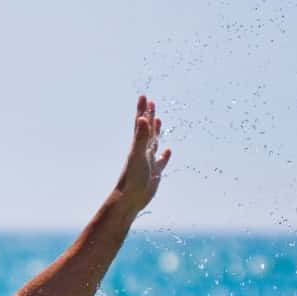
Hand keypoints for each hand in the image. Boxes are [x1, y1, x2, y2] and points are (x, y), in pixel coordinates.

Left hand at [115, 95, 171, 214]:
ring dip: (156, 132)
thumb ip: (140, 137)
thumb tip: (141, 118)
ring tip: (158, 121)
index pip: (141, 124)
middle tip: (151, 103)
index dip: (143, 110)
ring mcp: (148, 161)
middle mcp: (143, 151)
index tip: (144, 96)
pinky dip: (164, 155)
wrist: (129, 199)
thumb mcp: (138, 155)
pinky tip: (167, 151)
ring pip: (153, 143)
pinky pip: (161, 161)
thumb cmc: (132, 178)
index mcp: (138, 145)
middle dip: (149, 116)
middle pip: (147, 130)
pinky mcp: (154, 173)